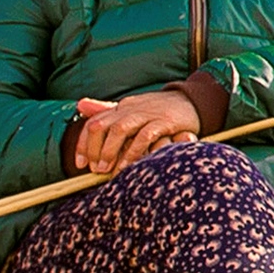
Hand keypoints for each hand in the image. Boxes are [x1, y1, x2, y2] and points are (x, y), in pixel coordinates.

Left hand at [67, 90, 207, 175]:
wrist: (192, 101)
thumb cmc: (159, 111)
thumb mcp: (132, 109)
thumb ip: (107, 110)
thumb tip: (80, 104)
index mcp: (122, 107)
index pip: (94, 123)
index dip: (83, 144)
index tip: (81, 164)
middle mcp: (131, 109)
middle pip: (102, 126)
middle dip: (95, 149)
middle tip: (96, 170)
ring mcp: (148, 114)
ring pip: (120, 130)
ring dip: (111, 151)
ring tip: (108, 170)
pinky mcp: (164, 121)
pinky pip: (145, 136)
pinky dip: (134, 152)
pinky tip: (130, 166)